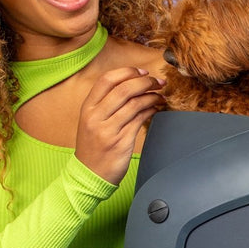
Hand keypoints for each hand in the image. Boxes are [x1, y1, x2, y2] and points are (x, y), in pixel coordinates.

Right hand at [74, 66, 164, 184]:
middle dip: (145, 82)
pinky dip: (150, 110)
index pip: (107, 80)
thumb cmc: (93, 148)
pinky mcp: (120, 142)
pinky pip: (139, 119)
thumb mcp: (91, 122)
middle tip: (158, 82)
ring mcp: (107, 130)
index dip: (127, 72)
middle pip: (124, 89)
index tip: (143, 72)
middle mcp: (95, 117)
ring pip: (134, 103)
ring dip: (152, 96)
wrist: (88, 175)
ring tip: (161, 96)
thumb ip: (106, 104)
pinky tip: (156, 107)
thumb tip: (132, 86)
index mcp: (87, 108)